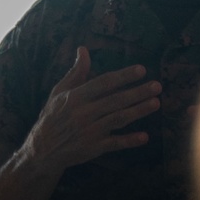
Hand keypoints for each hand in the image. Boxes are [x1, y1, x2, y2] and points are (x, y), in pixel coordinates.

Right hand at [27, 47, 160, 172]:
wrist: (42, 150)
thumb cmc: (53, 117)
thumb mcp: (59, 92)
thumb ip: (76, 73)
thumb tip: (83, 50)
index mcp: (75, 97)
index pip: (103, 83)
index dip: (123, 76)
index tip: (141, 70)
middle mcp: (83, 114)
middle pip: (115, 101)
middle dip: (137, 92)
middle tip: (157, 86)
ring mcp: (90, 132)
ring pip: (118, 119)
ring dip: (138, 111)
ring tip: (156, 103)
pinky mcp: (94, 148)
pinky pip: (114, 143)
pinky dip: (129, 141)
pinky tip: (145, 137)